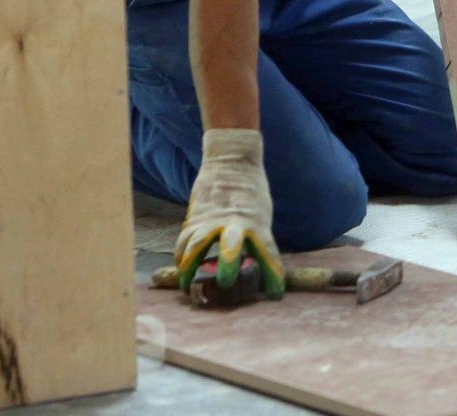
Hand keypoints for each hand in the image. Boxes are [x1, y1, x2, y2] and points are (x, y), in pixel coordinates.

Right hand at [175, 129, 285, 297]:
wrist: (232, 161)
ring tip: (188, 288)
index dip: (273, 274)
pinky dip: (181, 258)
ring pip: (197, 245)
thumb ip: (256, 238)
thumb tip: (255, 268)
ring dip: (191, 269)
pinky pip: (184, 241)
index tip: (275, 294)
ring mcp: (212, 220)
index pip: (267, 252)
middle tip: (225, 282)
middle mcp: (234, 223)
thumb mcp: (261, 214)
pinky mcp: (195, 218)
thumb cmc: (250, 192)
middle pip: (230, 246)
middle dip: (227, 264)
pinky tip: (181, 270)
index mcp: (257, 223)